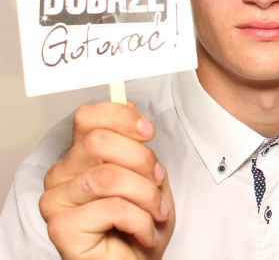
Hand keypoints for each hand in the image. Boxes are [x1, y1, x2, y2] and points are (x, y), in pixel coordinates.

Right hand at [39, 102, 174, 258]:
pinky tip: (144, 232)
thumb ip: (135, 143)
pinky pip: (113, 209)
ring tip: (156, 213)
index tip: (148, 132)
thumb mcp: (148, 173)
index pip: (88, 117)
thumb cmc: (143, 220)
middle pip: (100, 142)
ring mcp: (57, 201)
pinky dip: (141, 221)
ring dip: (146, 195)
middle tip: (157, 181)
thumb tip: (130, 109)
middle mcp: (61, 175)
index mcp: (80, 156)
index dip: (122, 117)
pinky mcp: (61, 228)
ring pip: (110, 177)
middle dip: (142, 160)